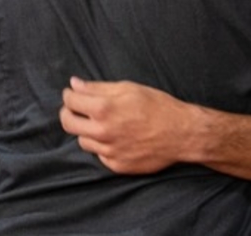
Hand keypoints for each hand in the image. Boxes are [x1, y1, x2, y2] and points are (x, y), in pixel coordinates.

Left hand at [59, 77, 191, 173]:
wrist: (181, 134)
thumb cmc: (157, 106)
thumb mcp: (128, 88)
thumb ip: (97, 87)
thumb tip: (74, 84)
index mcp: (104, 109)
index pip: (70, 101)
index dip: (69, 95)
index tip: (72, 94)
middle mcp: (103, 132)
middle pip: (68, 124)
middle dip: (68, 113)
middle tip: (76, 108)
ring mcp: (109, 151)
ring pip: (83, 141)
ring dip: (87, 131)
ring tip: (103, 123)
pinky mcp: (117, 165)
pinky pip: (100, 155)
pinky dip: (103, 146)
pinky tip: (117, 138)